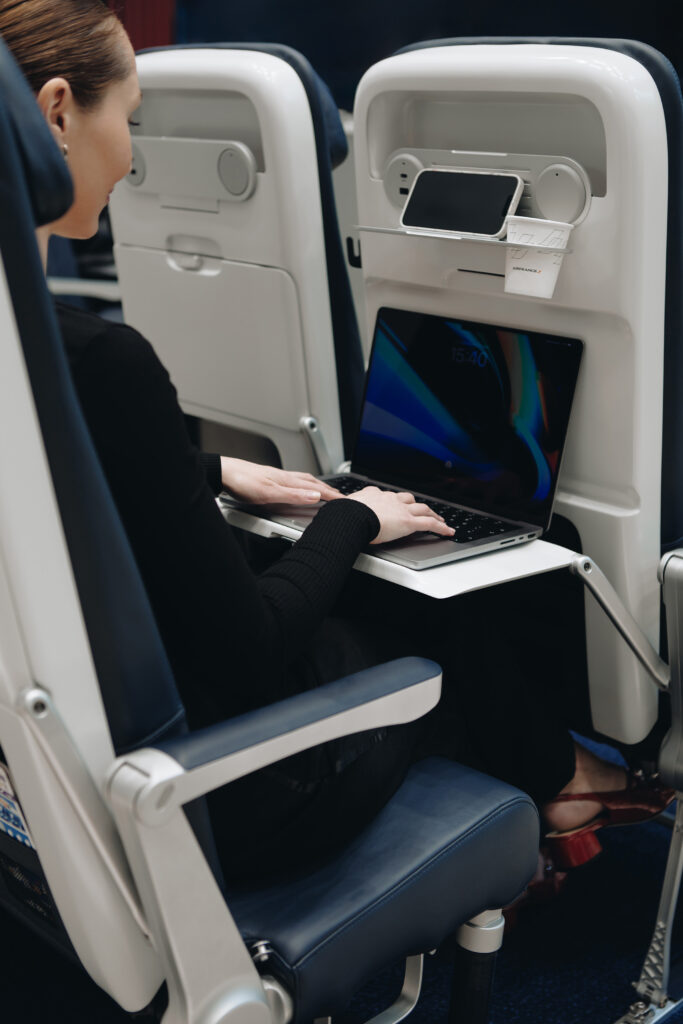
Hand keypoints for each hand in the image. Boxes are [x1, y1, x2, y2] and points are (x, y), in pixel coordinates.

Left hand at [220, 457, 341, 504]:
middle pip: (312, 482)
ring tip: (324, 491)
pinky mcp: (268, 479)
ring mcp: (276, 477)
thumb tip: (315, 495)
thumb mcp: (270, 493)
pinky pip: (292, 482)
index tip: (345, 500)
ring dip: (316, 486)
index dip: (331, 495)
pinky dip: (302, 486)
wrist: (224, 473)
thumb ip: (294, 495)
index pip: (315, 487)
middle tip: (340, 496)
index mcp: (287, 480)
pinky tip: (297, 488)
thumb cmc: (242, 481)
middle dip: (328, 489)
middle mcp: (284, 477)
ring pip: (302, 481)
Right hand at [346, 487, 454, 544]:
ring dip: (432, 513)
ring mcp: (401, 509)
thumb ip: (344, 512)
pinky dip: (441, 527)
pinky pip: (430, 523)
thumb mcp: (343, 509)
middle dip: (415, 504)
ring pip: (422, 508)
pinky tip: (448, 531)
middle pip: (408, 499)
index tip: (394, 503)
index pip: (386, 496)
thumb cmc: (343, 515)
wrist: (350, 517)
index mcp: (373, 494)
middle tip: (421, 509)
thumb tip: (334, 516)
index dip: (393, 500)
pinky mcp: (409, 521)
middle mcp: (390, 499)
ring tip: (438, 518)